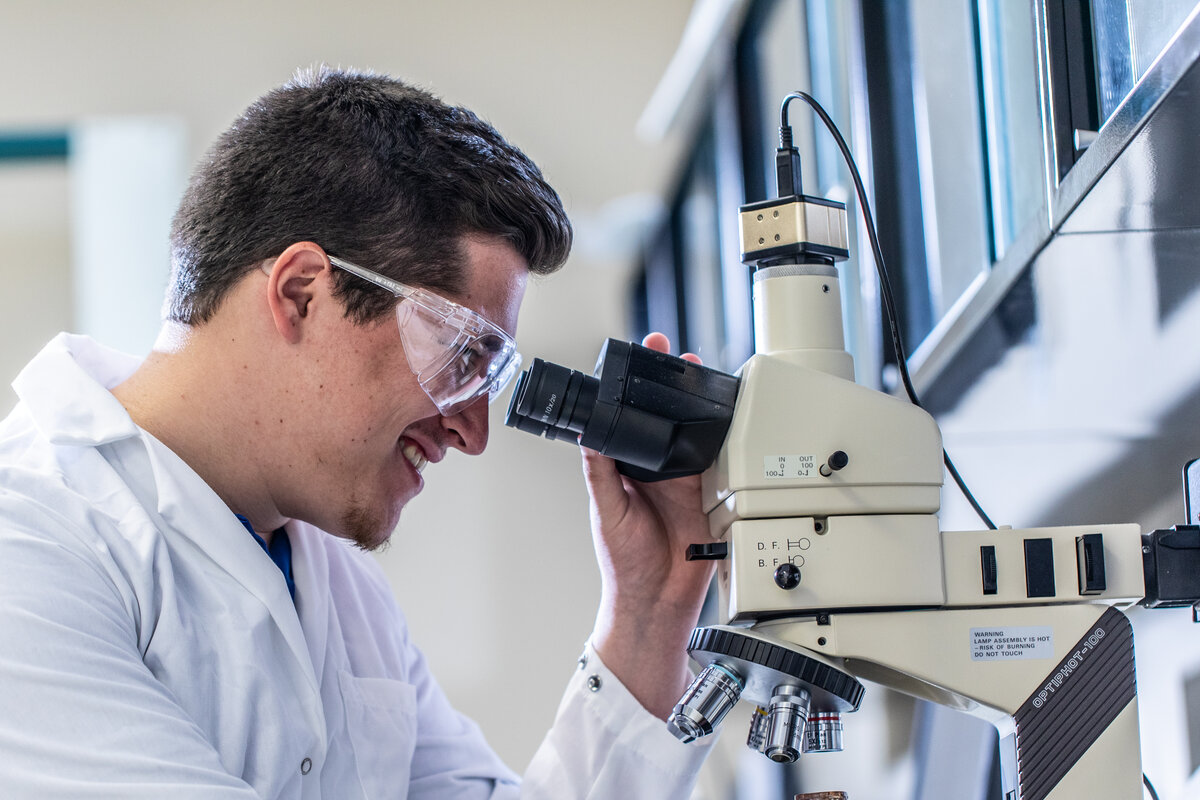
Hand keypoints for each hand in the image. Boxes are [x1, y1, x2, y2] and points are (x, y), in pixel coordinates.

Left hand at [582, 333, 714, 718]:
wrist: (657, 602)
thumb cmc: (624, 565)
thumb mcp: (606, 511)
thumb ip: (599, 472)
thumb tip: (586, 433)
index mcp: (624, 469)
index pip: (627, 419)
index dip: (631, 389)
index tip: (636, 359)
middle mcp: (655, 470)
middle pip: (665, 418)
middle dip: (671, 386)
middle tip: (676, 354)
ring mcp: (684, 480)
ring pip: (694, 433)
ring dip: (699, 407)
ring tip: (701, 374)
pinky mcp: (709, 494)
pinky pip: (719, 461)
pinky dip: (724, 439)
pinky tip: (726, 417)